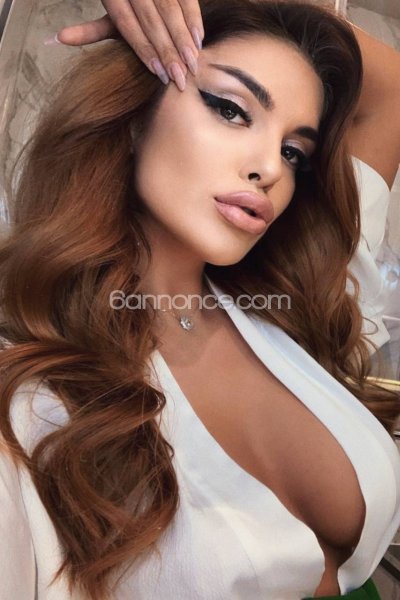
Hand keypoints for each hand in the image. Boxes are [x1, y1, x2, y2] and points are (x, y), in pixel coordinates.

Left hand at [55, 1, 203, 91]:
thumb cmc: (124, 1)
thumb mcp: (109, 13)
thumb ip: (89, 30)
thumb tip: (56, 40)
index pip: (130, 28)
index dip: (146, 51)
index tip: (160, 74)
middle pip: (153, 23)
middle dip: (169, 51)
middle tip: (180, 77)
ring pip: (171, 11)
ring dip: (184, 39)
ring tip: (193, 63)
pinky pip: (187, 0)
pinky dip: (194, 19)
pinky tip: (199, 40)